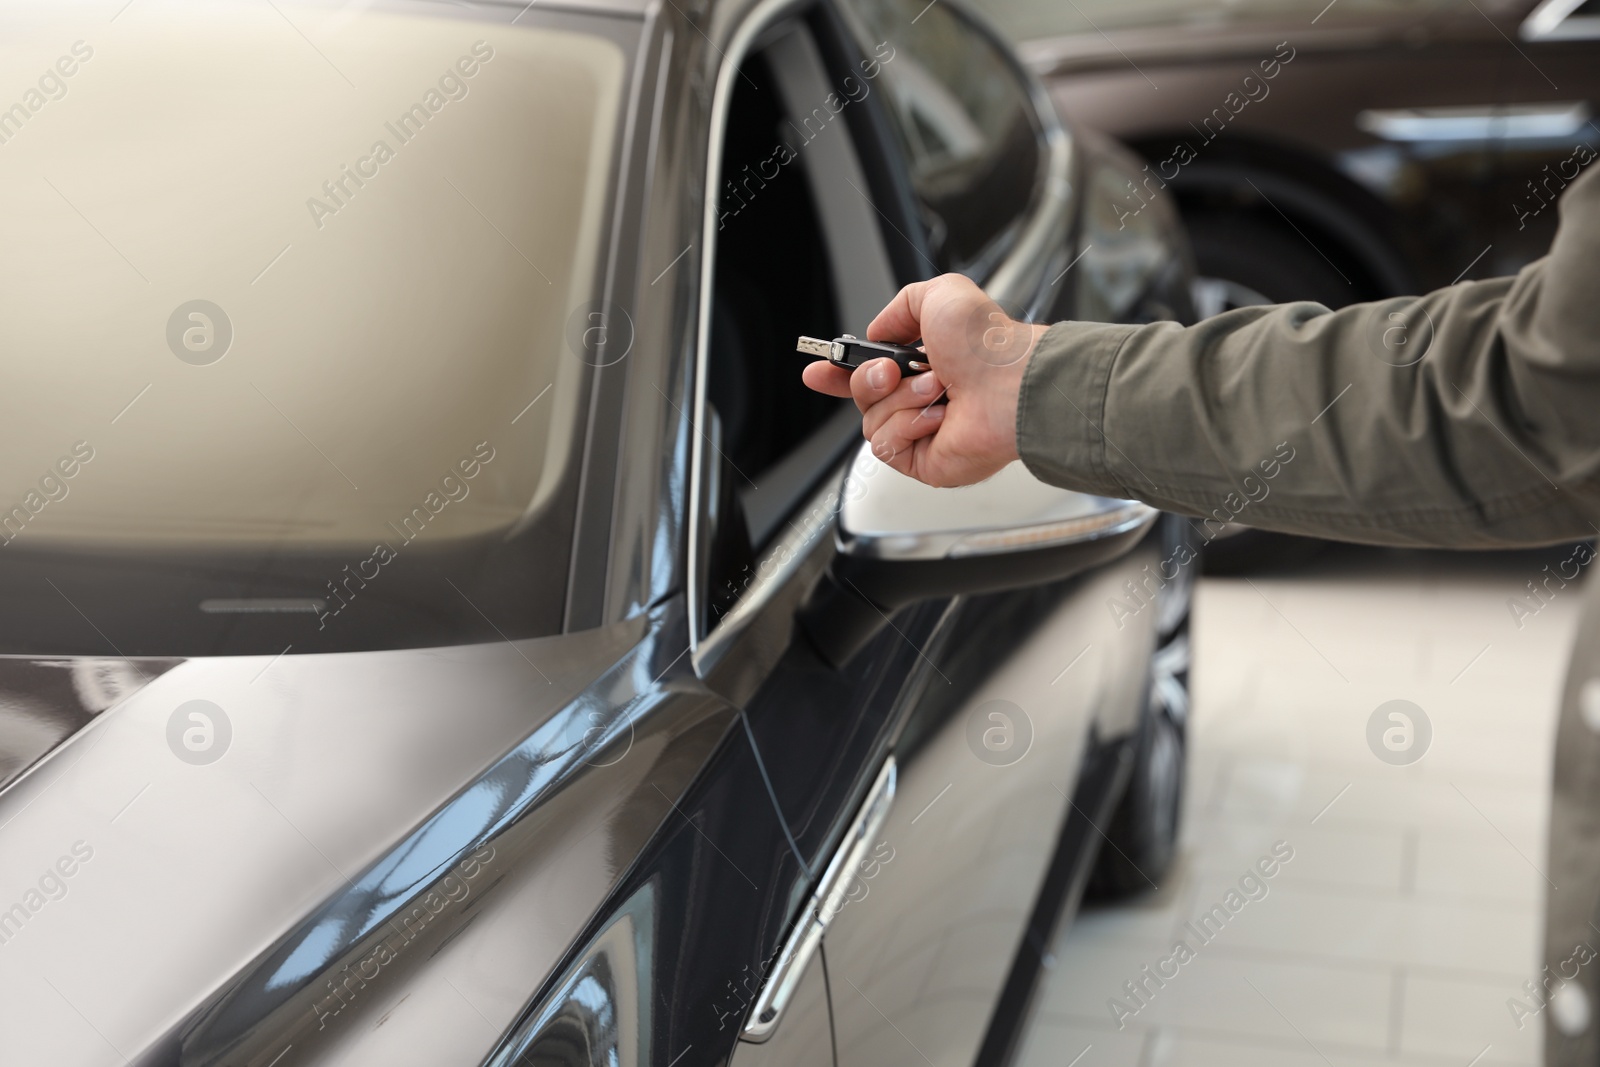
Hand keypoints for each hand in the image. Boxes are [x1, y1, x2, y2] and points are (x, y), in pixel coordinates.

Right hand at [801, 273, 1046, 487]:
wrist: (1009, 385)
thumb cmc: (986, 344)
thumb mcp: (939, 295)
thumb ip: (901, 306)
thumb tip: (877, 331)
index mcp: (924, 362)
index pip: (869, 373)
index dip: (838, 373)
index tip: (817, 370)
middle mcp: (922, 398)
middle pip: (861, 397)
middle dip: (866, 380)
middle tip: (890, 370)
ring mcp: (922, 431)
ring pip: (869, 420)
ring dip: (899, 398)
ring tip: (937, 389)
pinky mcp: (923, 461)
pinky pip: (885, 444)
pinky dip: (907, 424)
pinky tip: (938, 416)